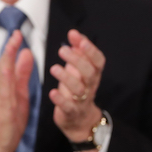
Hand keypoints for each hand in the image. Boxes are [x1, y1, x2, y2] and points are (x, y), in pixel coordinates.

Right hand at [0, 31, 32, 151]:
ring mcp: (1, 102)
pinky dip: (6, 87)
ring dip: (6, 64)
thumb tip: (26, 53)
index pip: (9, 63)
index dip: (13, 48)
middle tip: (15, 34)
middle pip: (3, 67)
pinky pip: (4, 99)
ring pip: (2, 80)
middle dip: (9, 50)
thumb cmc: (10, 117)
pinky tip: (8, 78)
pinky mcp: (3, 114)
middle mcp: (1, 90)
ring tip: (11, 49)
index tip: (19, 33)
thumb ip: (22, 74)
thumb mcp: (21, 92)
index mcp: (7, 85)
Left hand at [49, 29, 105, 150]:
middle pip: (90, 73)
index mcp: (93, 74)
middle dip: (78, 60)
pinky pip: (68, 107)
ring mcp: (81, 100)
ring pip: (79, 89)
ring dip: (67, 78)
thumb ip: (78, 51)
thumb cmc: (77, 88)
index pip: (98, 61)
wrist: (79, 119)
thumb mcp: (79, 69)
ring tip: (54, 68)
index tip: (80, 40)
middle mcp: (90, 86)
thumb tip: (74, 33)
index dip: (91, 50)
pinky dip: (60, 100)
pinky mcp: (71, 112)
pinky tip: (52, 92)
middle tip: (62, 50)